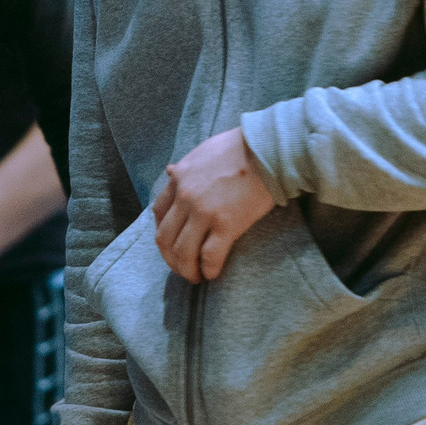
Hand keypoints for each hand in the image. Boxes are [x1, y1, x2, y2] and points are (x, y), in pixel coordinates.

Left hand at [152, 127, 279, 282]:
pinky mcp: (226, 225)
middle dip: (170, 258)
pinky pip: (209, 256)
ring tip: (196, 276)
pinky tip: (212, 273)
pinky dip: (208, 270)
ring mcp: (204, 212)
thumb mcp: (203, 152)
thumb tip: (169, 171)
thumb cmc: (239, 148)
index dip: (163, 232)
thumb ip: (185, 167)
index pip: (158, 213)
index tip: (172, 242)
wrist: (268, 150)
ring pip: (182, 252)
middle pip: (165, 238)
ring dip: (186, 270)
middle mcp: (185, 197)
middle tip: (181, 267)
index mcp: (179, 178)